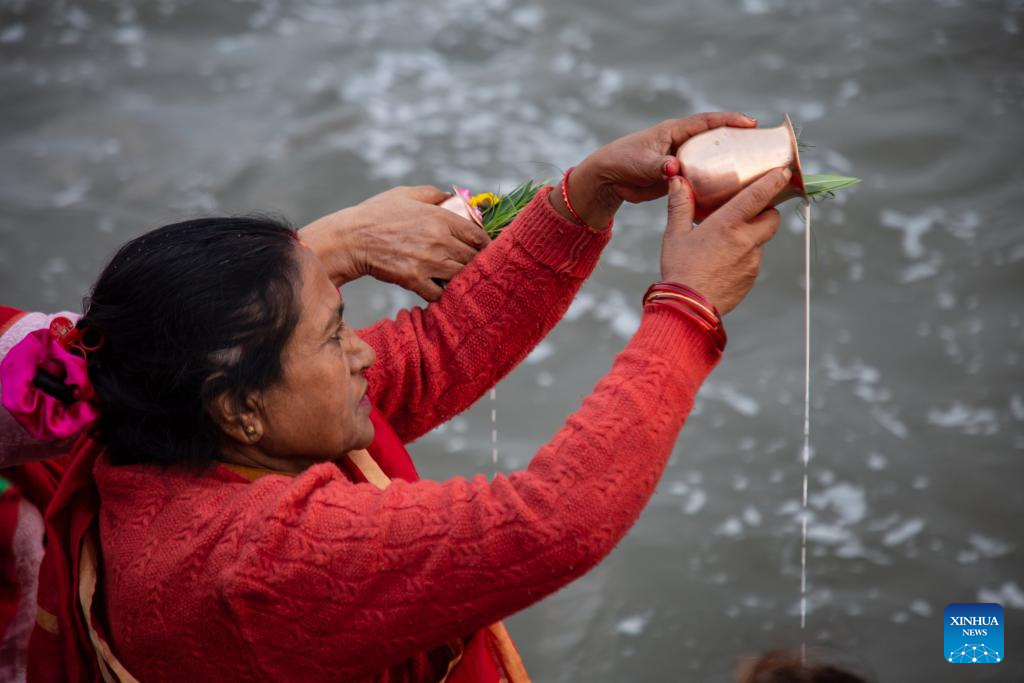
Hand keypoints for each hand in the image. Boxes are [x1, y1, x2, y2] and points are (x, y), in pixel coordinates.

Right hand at [300, 185, 490, 300]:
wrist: (350, 239)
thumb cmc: (376, 214)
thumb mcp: (405, 194)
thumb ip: (433, 194)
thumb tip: (451, 198)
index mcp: (440, 218)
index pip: (478, 235)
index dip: (485, 244)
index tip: (482, 249)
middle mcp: (439, 240)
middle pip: (473, 258)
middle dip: (474, 262)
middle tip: (470, 265)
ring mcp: (428, 262)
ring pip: (460, 276)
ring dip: (459, 277)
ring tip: (455, 277)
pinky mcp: (415, 280)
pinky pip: (441, 293)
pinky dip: (442, 293)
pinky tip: (437, 287)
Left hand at [549, 112, 757, 228]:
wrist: (609, 179)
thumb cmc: (623, 161)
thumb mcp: (642, 162)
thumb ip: (658, 165)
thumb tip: (675, 168)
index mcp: (674, 132)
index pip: (707, 122)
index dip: (730, 121)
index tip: (750, 123)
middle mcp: (682, 144)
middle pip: (715, 139)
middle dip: (737, 140)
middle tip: (760, 146)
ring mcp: (682, 160)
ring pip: (711, 160)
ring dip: (729, 163)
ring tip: (752, 169)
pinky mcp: (679, 178)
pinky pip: (701, 178)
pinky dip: (714, 183)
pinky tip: (729, 192)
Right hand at [659, 167, 788, 314]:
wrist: (689, 308)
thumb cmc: (681, 269)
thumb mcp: (675, 234)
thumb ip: (680, 205)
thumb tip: (677, 181)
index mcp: (729, 224)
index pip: (760, 195)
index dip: (774, 180)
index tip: (782, 171)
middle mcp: (746, 240)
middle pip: (772, 218)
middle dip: (767, 210)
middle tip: (750, 209)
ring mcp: (752, 261)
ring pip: (761, 241)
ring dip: (751, 236)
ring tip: (726, 241)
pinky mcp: (751, 278)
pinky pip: (753, 261)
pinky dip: (744, 256)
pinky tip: (723, 262)